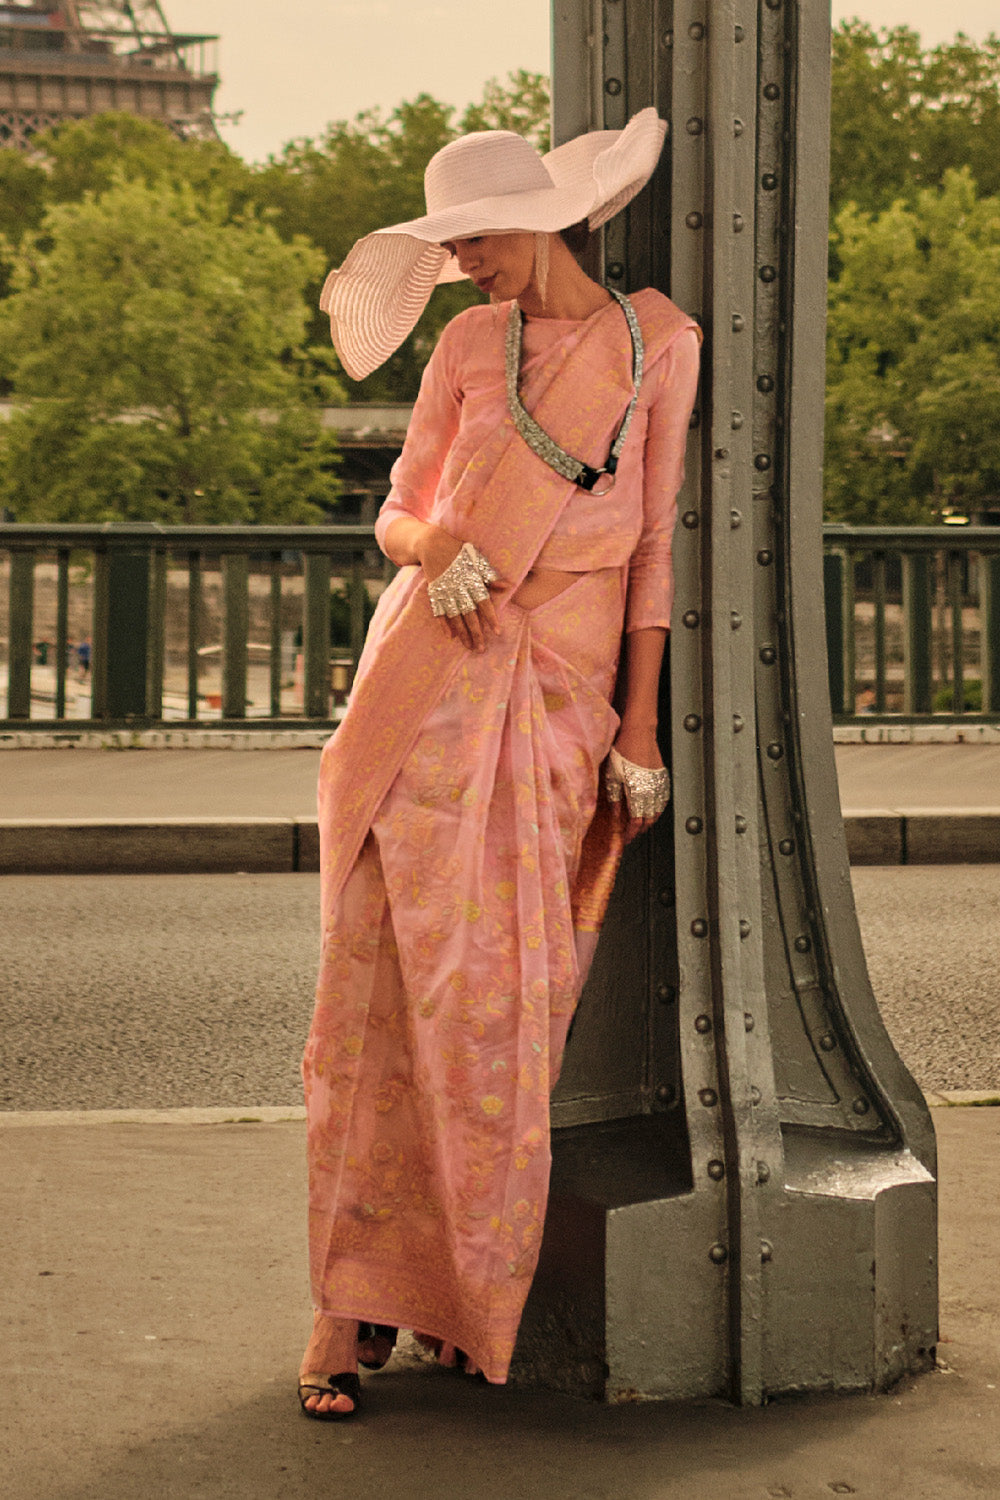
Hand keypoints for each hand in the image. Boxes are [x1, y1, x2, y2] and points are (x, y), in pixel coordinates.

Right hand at [419, 528, 501, 652]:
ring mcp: (446, 593)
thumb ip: (491, 576)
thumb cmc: (459, 552)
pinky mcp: (435, 594)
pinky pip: (439, 612)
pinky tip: (450, 636)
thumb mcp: (477, 560)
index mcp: (472, 582)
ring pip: (455, 618)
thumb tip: (508, 586)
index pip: (484, 604)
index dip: (491, 618)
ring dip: (462, 633)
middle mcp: (459, 590)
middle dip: (476, 633)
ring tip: (469, 647)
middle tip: (481, 649)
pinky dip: (444, 624)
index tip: (497, 632)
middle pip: (469, 616)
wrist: (432, 544)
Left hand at [608, 723, 667, 842]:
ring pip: (658, 811)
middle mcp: (651, 792)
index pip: (636, 822)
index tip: (626, 839)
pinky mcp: (663, 777)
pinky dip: (658, 807)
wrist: (639, 734)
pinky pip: (664, 798)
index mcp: (637, 794)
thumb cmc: (623, 752)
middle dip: (640, 829)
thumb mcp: (612, 776)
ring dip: (649, 819)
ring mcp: (659, 785)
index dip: (631, 833)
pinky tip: (653, 808)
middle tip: (632, 833)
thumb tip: (615, 814)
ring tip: (641, 823)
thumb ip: (614, 798)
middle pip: (649, 819)